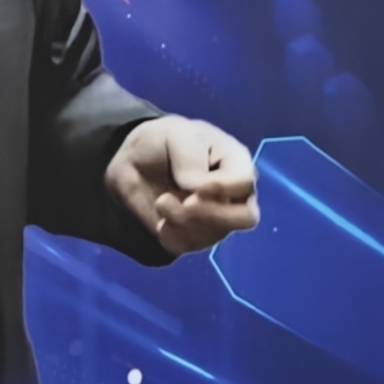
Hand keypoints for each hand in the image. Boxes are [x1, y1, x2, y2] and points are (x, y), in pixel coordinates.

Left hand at [107, 117, 260, 254]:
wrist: (137, 161)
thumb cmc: (167, 142)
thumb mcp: (177, 137)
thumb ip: (191, 162)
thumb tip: (198, 191)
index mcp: (237, 163)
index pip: (245, 183)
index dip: (220, 188)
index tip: (189, 183)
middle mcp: (235, 194)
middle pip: (246, 218)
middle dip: (210, 214)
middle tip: (184, 203)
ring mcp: (218, 218)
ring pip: (214, 235)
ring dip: (181, 222)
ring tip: (161, 202)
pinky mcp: (195, 236)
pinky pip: (189, 246)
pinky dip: (170, 235)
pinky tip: (161, 220)